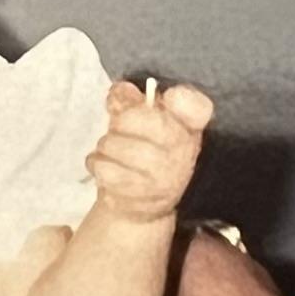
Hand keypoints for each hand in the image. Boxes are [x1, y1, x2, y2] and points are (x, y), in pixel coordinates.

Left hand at [87, 81, 210, 225]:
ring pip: (120, 148)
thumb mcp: (141, 120)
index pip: (199, 109)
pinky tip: (102, 165)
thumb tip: (120, 92)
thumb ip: (130, 100)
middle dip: (122, 121)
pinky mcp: (143, 202)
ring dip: (105, 145)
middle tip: (116, 127)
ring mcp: (165, 182)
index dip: (185, 99)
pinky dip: (96, 164)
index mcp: (188, 128)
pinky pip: (107, 173)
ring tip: (107, 149)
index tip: (171, 97)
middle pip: (151, 122)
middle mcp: (183, 155)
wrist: (142, 203)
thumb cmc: (143, 149)